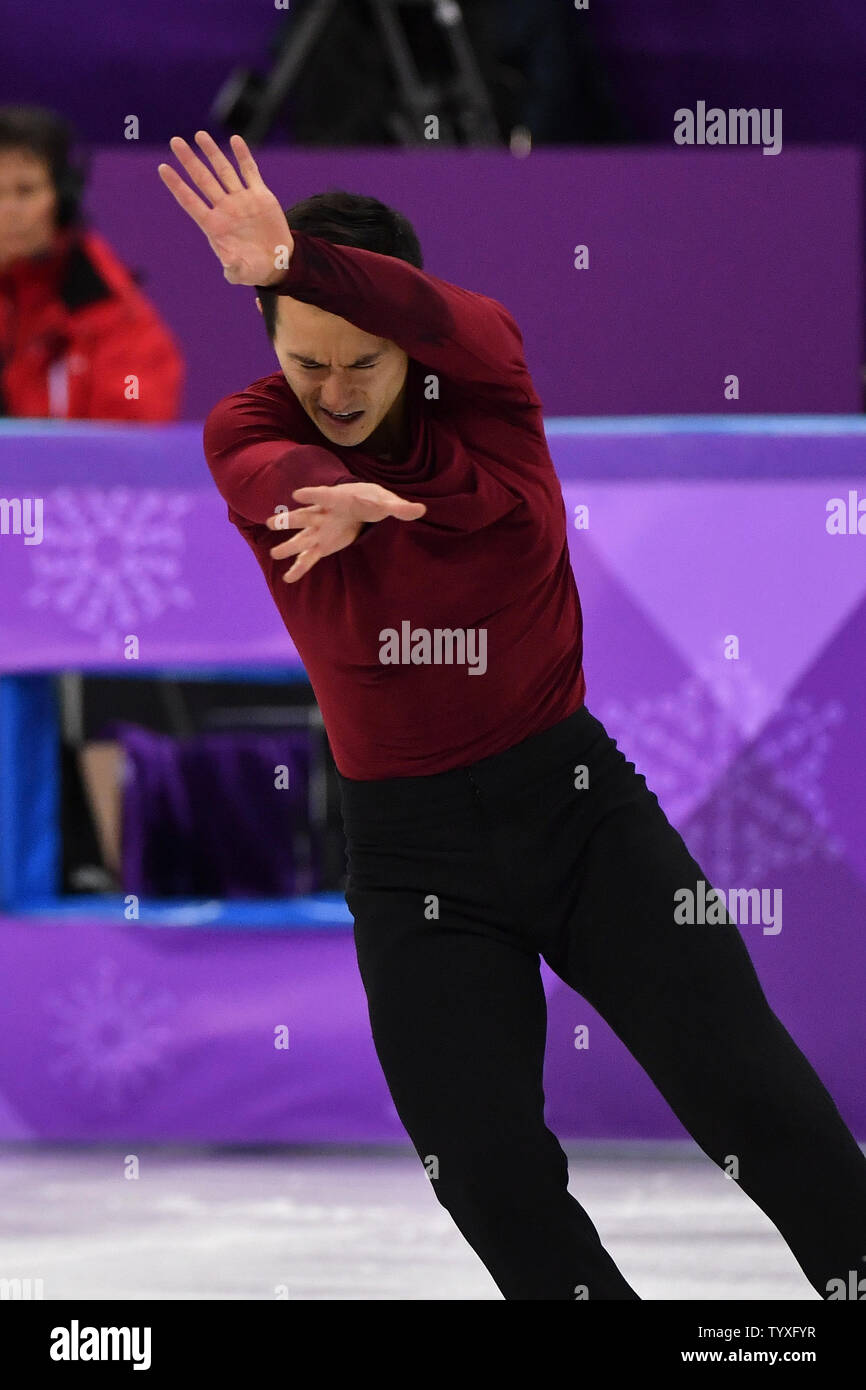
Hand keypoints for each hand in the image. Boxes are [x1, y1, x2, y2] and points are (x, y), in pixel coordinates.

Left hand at [157, 130, 292, 285]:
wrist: (277, 262)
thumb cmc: (254, 269)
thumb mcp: (242, 274)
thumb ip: (234, 270)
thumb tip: (229, 266)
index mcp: (215, 226)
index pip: (191, 201)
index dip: (177, 185)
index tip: (163, 168)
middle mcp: (225, 208)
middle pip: (203, 179)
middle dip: (189, 160)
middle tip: (175, 141)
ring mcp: (241, 200)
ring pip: (224, 171)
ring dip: (212, 153)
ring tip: (200, 135)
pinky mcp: (260, 196)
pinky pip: (250, 172)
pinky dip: (243, 156)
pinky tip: (235, 140)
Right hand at [266, 483, 426, 582]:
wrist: (363, 505)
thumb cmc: (374, 500)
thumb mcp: (387, 502)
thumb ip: (400, 507)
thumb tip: (420, 509)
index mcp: (339, 500)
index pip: (324, 496)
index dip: (312, 495)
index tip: (297, 494)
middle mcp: (324, 515)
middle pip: (305, 516)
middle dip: (291, 520)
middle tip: (274, 523)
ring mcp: (320, 530)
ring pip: (302, 537)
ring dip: (289, 546)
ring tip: (274, 555)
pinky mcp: (322, 545)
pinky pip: (308, 557)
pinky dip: (299, 567)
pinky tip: (289, 579)